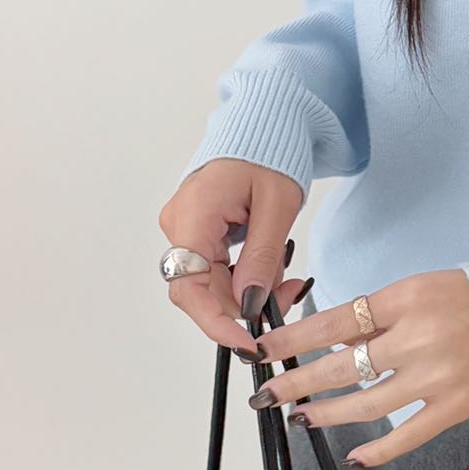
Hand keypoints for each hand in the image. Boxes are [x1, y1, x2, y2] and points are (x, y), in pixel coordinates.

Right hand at [158, 159, 310, 353]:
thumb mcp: (277, 207)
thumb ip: (261, 258)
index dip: (217, 323)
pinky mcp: (197, 231)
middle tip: (290, 297)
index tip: (248, 343)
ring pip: (212, 284)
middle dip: (245, 306)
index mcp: (193, 215)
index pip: (190, 288)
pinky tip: (272, 270)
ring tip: (288, 279)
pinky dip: (245, 277)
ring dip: (249, 292)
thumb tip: (248, 304)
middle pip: (202, 292)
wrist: (264, 126)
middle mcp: (179, 225)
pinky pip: (217, 269)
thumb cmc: (270, 153)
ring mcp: (185, 228)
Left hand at [248, 268, 468, 466]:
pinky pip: (408, 435)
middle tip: (266, 394)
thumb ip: (377, 316)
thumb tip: (335, 344)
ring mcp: (436, 376)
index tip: (265, 349)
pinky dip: (378, 451)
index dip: (294, 340)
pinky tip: (353, 458)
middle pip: (341, 367)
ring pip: (366, 405)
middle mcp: (417, 338)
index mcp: (404, 300)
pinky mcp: (455, 405)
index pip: (334, 323)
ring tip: (302, 417)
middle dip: (296, 382)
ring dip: (327, 414)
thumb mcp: (418, 289)